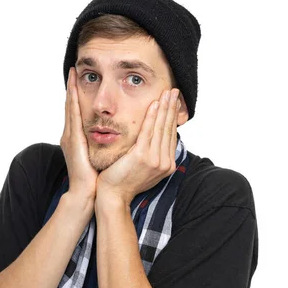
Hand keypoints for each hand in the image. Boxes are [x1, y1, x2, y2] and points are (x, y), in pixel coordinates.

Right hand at [59, 67, 97, 202]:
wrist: (86, 193)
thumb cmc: (96, 179)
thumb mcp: (101, 157)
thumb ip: (105, 145)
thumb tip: (118, 136)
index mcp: (78, 139)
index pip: (79, 112)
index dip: (79, 96)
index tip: (82, 80)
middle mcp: (71, 135)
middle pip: (72, 106)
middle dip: (72, 88)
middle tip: (74, 69)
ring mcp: (69, 137)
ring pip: (71, 107)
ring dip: (72, 89)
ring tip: (73, 73)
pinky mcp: (72, 140)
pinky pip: (73, 116)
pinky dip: (73, 101)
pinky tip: (74, 89)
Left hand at [96, 88, 180, 205]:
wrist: (113, 196)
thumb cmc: (123, 181)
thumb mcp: (142, 167)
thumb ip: (151, 154)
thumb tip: (154, 140)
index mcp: (167, 165)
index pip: (171, 135)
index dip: (172, 117)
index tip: (173, 102)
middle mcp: (165, 163)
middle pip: (169, 129)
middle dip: (172, 108)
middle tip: (175, 91)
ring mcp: (155, 160)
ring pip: (161, 128)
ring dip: (165, 107)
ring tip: (167, 92)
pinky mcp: (143, 156)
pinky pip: (149, 132)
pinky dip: (152, 116)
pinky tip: (154, 104)